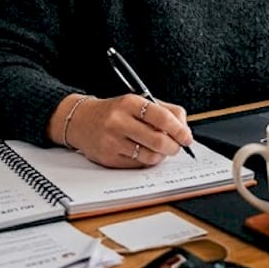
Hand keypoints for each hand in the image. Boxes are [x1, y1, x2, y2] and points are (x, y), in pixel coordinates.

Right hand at [56, 94, 193, 167]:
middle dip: (174, 147)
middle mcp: (119, 121)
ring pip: (150, 156)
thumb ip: (165, 111)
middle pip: (158, 140)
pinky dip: (147, 161)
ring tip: (160, 149)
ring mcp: (112, 141)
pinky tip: (144, 153)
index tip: (187, 137)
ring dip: (161, 156)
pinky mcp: (109, 158)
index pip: (162, 117)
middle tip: (177, 146)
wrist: (81, 120)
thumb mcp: (138, 102)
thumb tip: (184, 129)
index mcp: (130, 103)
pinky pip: (138, 165)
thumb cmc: (115, 111)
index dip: (179, 130)